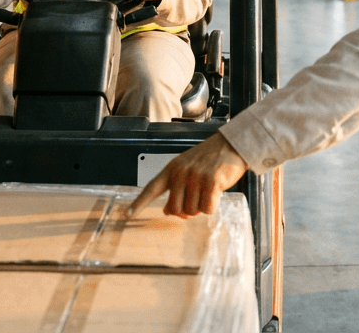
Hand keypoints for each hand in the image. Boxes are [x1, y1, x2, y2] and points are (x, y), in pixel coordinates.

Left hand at [129, 133, 248, 217]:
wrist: (231, 145)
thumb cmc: (210, 158)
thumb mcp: (188, 168)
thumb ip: (176, 187)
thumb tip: (167, 210)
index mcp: (172, 168)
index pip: (151, 188)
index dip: (139, 203)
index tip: (127, 214)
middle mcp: (181, 172)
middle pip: (175, 209)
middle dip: (186, 211)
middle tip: (196, 202)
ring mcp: (195, 177)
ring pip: (192, 210)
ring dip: (201, 207)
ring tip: (208, 192)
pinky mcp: (211, 182)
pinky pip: (207, 209)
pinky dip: (213, 206)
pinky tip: (216, 194)